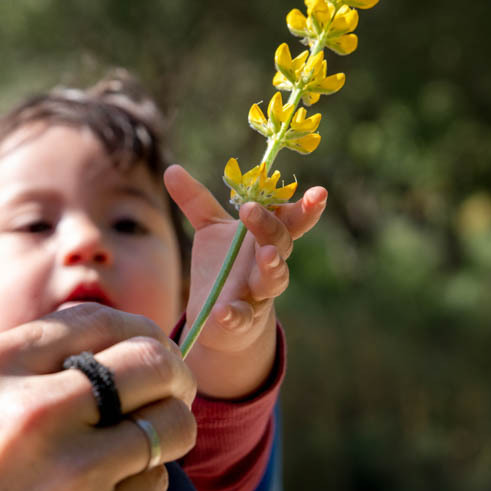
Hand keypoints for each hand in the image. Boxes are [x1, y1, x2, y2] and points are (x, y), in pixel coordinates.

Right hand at [0, 304, 196, 490]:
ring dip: (162, 435)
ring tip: (125, 454)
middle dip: (170, 375)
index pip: (97, 319)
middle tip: (169, 392)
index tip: (147, 350)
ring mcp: (74, 475)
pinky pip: (154, 487)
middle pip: (153, 361)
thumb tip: (117, 342)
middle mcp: (34, 411)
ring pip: (170, 425)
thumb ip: (31, 370)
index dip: (136, 332)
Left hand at [163, 164, 325, 398]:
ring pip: (274, 281)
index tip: (319, 192)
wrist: (218, 318)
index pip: (290, 219)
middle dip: (270, 227)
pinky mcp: (242, 321)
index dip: (306, 208)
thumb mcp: (209, 230)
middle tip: (251, 210)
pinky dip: (233, 315)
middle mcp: (268, 264)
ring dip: (272, 268)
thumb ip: (195, 200)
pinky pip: (242, 318)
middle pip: (280, 245)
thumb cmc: (223, 266)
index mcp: (264, 238)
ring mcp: (259, 294)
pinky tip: (222, 311)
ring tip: (266, 255)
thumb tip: (171, 169)